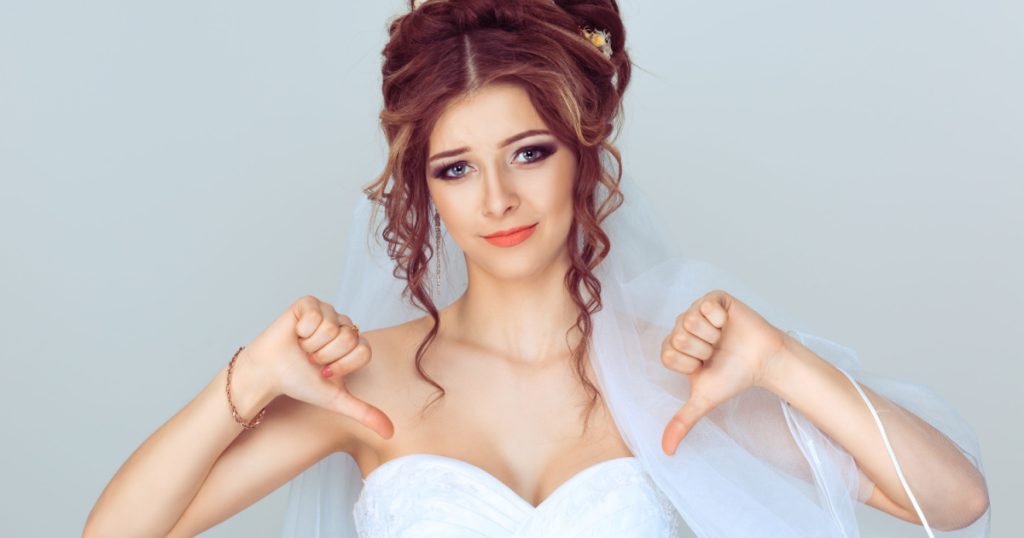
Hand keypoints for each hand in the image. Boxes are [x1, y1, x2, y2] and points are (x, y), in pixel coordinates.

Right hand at [245, 295, 394, 439]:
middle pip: (348, 339)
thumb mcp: (336, 400)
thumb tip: (390, 433)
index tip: (325, 372)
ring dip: (311, 345)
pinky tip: (294, 334)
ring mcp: (327, 311)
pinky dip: (301, 331)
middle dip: (325, 356)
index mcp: (354, 343)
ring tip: (302, 348)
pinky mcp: (309, 302)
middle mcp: (344, 324)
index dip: (342, 366)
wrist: (269, 374)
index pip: (363, 351)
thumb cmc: (300, 383)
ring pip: (331, 327)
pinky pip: (315, 316)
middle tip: (311, 359)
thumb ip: (364, 413)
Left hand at [659, 290, 787, 454]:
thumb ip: (682, 421)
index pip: (667, 355)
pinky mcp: (713, 298)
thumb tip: (666, 451)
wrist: (763, 360)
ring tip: (722, 339)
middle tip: (716, 352)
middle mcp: (681, 327)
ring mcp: (696, 310)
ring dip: (712, 336)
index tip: (705, 366)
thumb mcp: (704, 400)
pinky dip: (720, 319)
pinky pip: (706, 306)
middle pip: (678, 337)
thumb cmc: (733, 377)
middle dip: (703, 351)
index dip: (690, 364)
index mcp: (674, 347)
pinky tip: (727, 324)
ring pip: (690, 321)